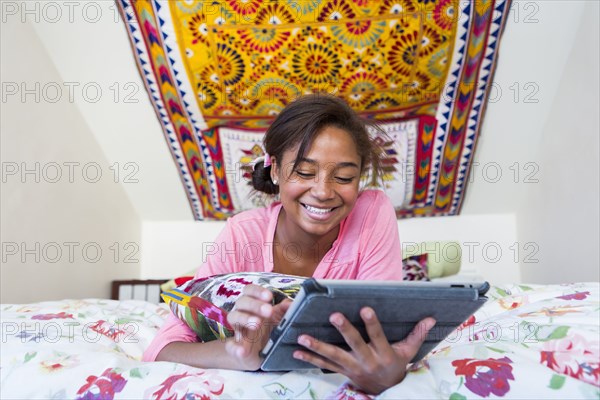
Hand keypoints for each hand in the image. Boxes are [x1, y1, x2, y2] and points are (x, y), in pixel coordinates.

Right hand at [225, 284, 291, 369]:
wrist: (261, 357)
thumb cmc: (270, 333)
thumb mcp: (279, 321)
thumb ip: (285, 311)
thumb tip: (290, 304)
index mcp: (253, 305)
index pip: (250, 291)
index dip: (257, 291)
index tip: (269, 297)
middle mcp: (243, 313)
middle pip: (242, 301)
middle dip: (255, 304)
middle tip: (268, 311)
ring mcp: (238, 330)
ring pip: (233, 317)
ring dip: (245, 318)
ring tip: (257, 324)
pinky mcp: (235, 348)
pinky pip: (230, 346)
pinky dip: (235, 348)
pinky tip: (243, 350)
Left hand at [292, 307, 435, 393]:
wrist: (387, 392)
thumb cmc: (397, 366)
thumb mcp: (409, 352)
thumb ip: (417, 334)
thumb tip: (431, 318)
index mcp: (384, 354)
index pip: (378, 337)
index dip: (372, 324)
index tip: (366, 308)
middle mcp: (367, 361)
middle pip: (354, 344)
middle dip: (344, 330)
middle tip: (334, 316)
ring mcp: (352, 368)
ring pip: (333, 356)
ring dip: (317, 346)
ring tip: (303, 336)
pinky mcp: (342, 372)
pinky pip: (324, 365)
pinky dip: (309, 358)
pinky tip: (296, 350)